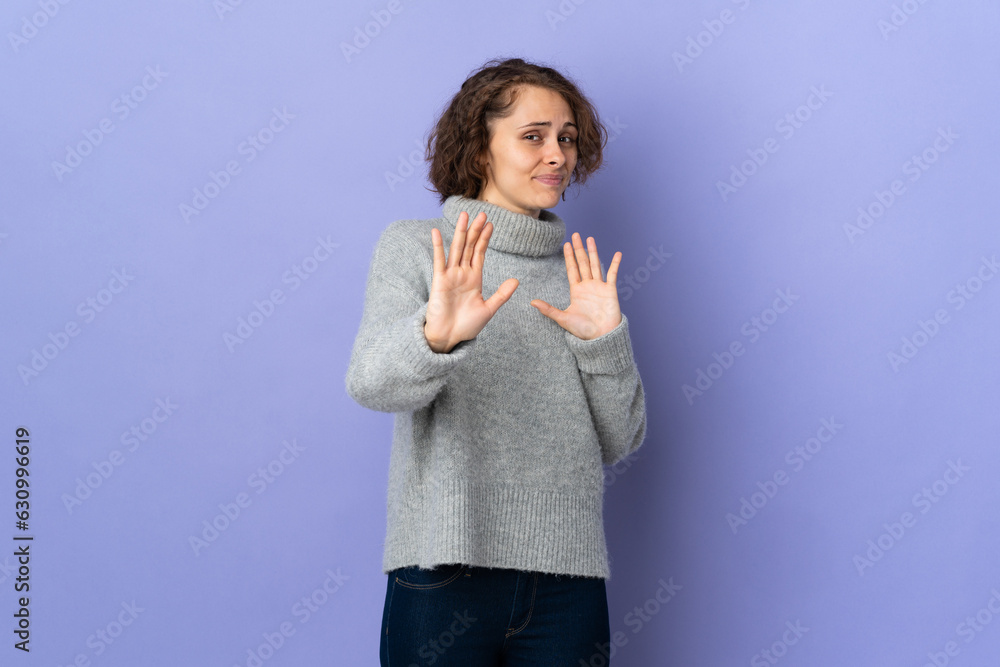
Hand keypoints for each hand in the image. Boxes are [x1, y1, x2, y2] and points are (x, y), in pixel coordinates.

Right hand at [423, 210, 518, 352]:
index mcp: (474, 278)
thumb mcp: (488, 309)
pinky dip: (438, 246)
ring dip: (460, 232)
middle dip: (476, 230)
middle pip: (470, 246)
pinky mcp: (439, 281)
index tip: (491, 224)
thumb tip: (516, 280)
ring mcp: (450, 276)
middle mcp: (462, 273)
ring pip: (457, 249)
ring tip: (464, 215)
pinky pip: (439, 261)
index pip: (480, 253)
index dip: (485, 239)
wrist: (450, 338)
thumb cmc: (467, 326)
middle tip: (482, 213)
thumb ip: (501, 295)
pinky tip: (436, 232)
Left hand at [531, 232, 621, 339]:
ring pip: (595, 264)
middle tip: (576, 234)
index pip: (572, 269)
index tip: (566, 244)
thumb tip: (532, 302)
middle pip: (582, 263)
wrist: (600, 337)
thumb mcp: (563, 318)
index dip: (569, 256)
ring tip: (590, 238)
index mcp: (576, 290)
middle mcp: (588, 286)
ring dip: (593, 251)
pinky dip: (615, 263)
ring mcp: (599, 287)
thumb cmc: (582, 330)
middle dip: (579, 249)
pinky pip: (612, 274)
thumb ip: (548, 309)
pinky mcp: (610, 290)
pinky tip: (617, 253)